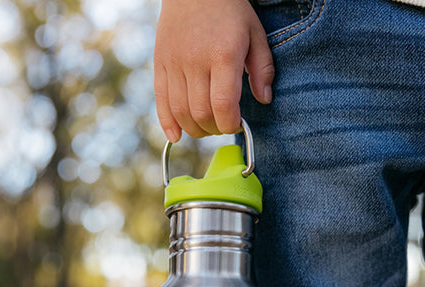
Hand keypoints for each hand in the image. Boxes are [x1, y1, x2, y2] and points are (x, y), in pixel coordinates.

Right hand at [154, 0, 274, 141]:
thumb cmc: (230, 10)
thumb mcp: (255, 33)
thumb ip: (263, 68)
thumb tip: (264, 99)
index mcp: (222, 55)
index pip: (223, 105)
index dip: (230, 124)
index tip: (237, 124)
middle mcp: (195, 61)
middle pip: (201, 113)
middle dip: (215, 129)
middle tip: (224, 125)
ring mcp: (174, 63)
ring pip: (181, 112)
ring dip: (195, 130)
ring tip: (207, 127)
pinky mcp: (160, 64)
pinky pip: (161, 102)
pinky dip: (168, 124)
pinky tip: (177, 136)